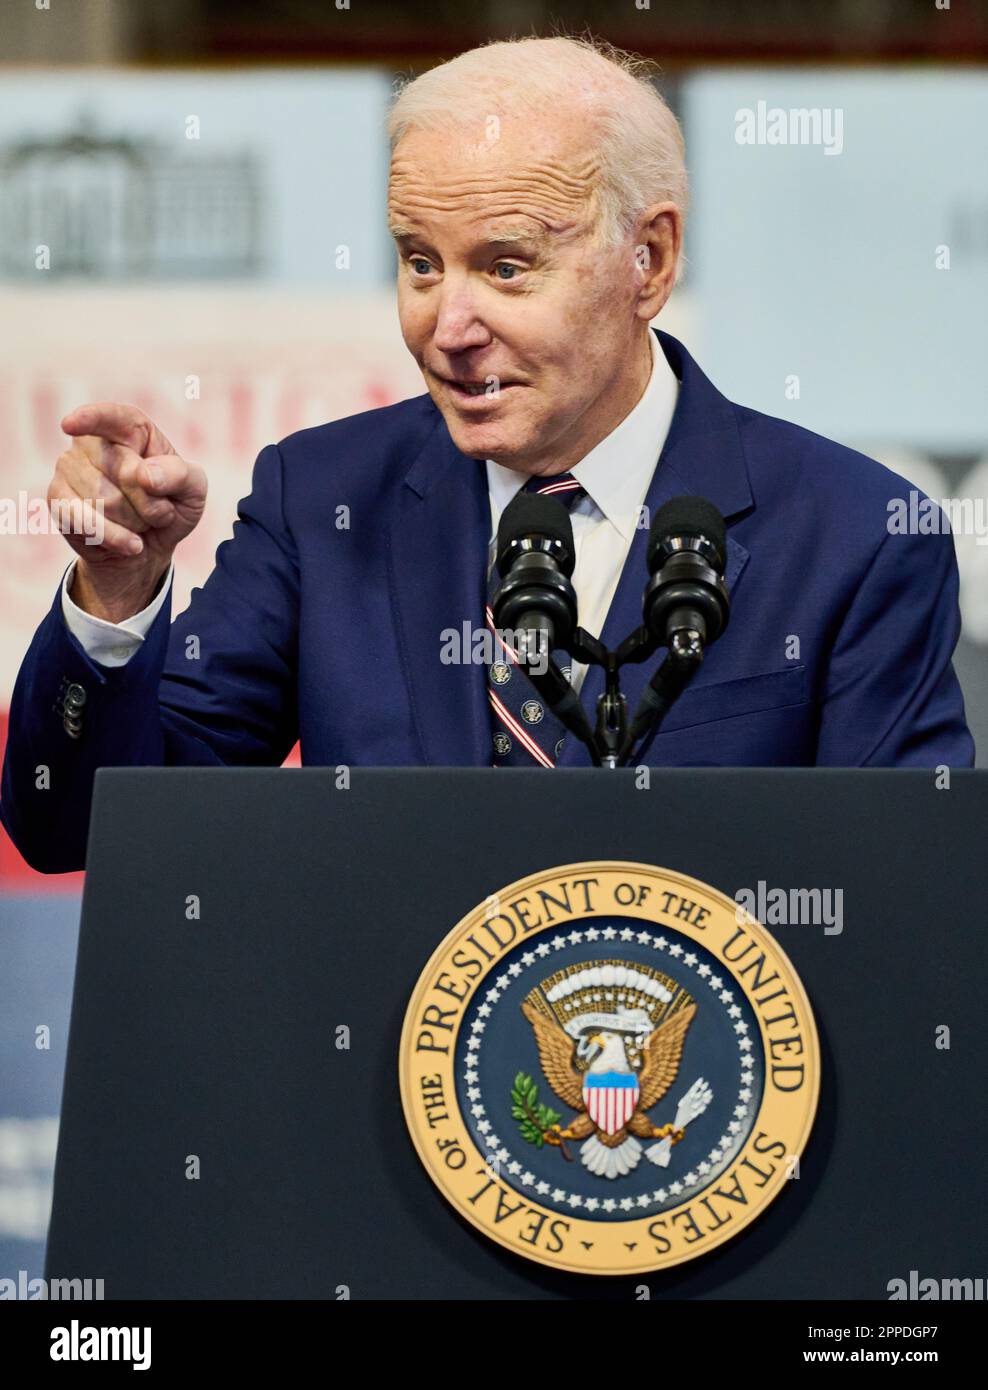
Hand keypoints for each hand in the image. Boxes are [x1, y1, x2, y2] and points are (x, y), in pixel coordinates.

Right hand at [49, 403, 207, 621]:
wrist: (148, 549)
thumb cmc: (170, 508)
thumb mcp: (193, 491)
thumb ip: (179, 475)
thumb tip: (143, 475)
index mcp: (130, 429)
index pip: (112, 417)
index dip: (91, 419)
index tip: (69, 425)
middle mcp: (93, 442)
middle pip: (125, 472)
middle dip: (152, 503)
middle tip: (157, 511)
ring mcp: (69, 468)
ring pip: (106, 500)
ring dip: (135, 522)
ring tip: (139, 522)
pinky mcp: (57, 499)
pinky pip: (86, 521)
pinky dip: (117, 538)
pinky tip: (131, 544)